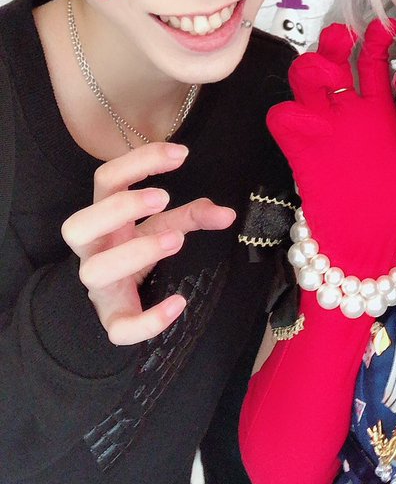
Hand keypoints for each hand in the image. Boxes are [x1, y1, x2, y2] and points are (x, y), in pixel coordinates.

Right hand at [61, 142, 234, 345]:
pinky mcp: (114, 319)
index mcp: (103, 218)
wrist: (122, 297)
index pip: (105, 180)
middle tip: (163, 197)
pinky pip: (120, 327)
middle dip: (119, 208)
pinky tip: (178, 304)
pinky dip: (149, 320)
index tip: (181, 155)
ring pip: (94, 270)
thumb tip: (228, 214)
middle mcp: (93, 250)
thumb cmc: (138, 250)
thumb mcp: (165, 226)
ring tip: (176, 240)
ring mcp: (99, 286)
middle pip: (78, 225)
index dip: (137, 162)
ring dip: (136, 251)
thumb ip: (194, 215)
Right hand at [267, 20, 395, 275]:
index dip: (377, 39)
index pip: (372, 62)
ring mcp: (321, 128)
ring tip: (330, 77)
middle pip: (331, 60)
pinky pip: (282, 118)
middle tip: (346, 39)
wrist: (368, 242)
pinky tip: (308, 118)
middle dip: (333, 43)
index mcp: (378, 110)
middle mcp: (346, 112)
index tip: (386, 25)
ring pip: (303, 79)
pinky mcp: (300, 149)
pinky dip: (288, 111)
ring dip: (311, 67)